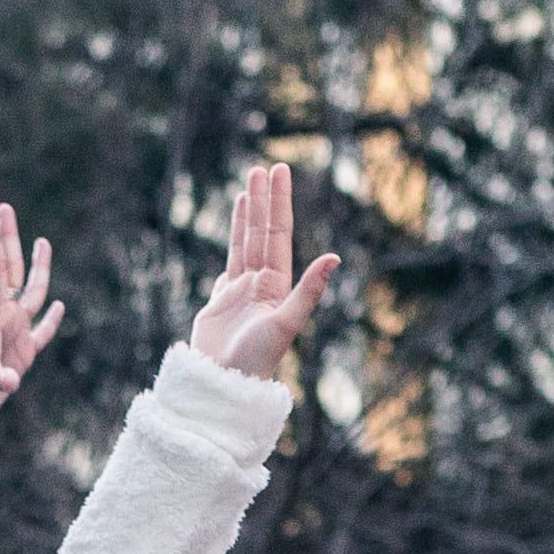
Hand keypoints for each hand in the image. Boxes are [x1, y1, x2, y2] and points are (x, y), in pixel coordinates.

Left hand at [0, 205, 63, 444]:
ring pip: (31, 293)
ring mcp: (14, 336)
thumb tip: (11, 380)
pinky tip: (58, 306)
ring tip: (42, 241)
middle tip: (4, 206)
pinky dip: (51, 320)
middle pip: (10, 270)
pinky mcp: (22, 356)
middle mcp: (4, 320)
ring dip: (36, 268)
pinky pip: (41, 333)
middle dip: (9, 239)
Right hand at [187, 161, 342, 381]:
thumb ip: (309, 289)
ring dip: (246, 217)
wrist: (223, 385)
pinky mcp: (219, 304)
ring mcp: (239, 293)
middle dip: (263, 201)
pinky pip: (227, 267)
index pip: (277, 234)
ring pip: (244, 245)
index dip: (279, 203)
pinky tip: (237, 231)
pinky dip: (232, 246)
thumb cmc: (256, 360)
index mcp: (277, 285)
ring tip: (247, 189)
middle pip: (261, 234)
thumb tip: (334, 257)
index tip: (279, 173)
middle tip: (262, 168)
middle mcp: (260, 285)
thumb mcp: (286, 323)